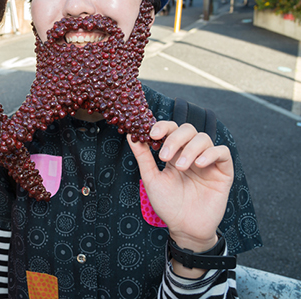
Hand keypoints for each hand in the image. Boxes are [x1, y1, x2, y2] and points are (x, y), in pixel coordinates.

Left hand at [128, 121, 233, 251]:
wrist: (185, 228)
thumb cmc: (168, 204)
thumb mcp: (151, 178)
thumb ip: (143, 157)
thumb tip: (131, 135)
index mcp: (174, 153)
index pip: (171, 129)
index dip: (163, 126)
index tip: (152, 134)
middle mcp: (191, 154)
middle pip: (187, 130)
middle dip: (175, 139)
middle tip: (164, 156)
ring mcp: (208, 162)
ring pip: (204, 138)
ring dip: (190, 149)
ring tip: (180, 167)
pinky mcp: (223, 172)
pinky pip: (223, 152)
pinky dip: (211, 154)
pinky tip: (199, 165)